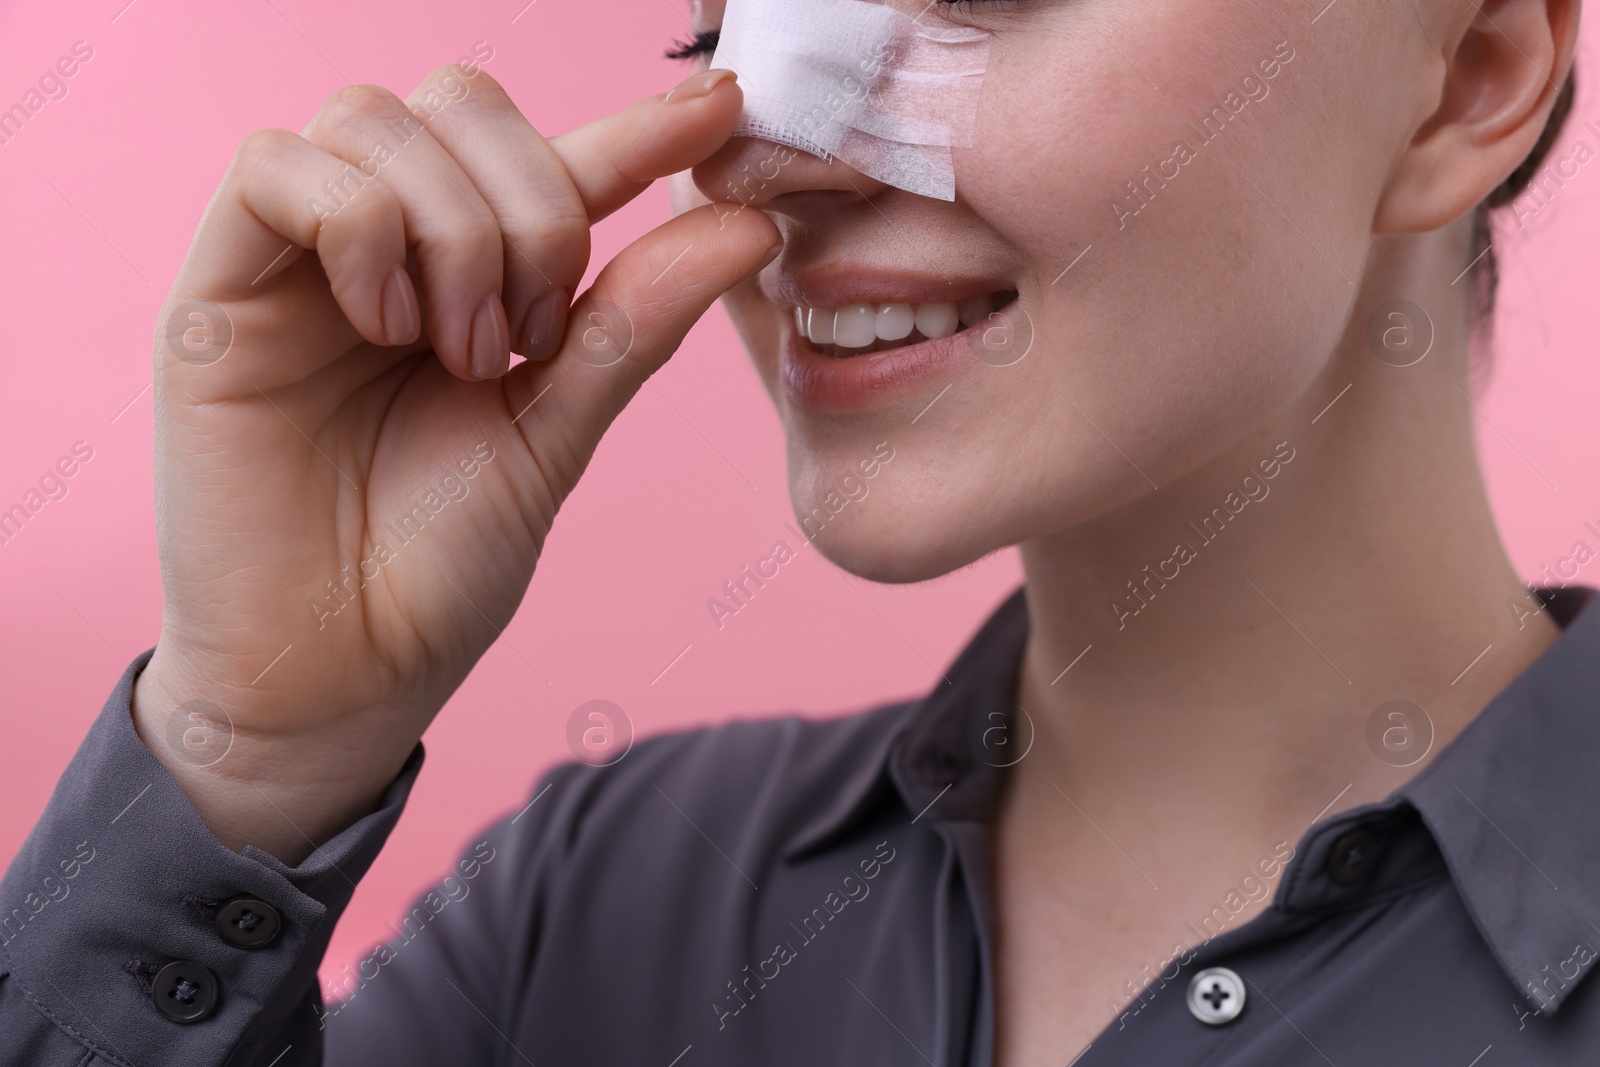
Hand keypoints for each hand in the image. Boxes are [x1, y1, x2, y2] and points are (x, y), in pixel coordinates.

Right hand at [131, 64, 777, 862]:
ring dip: (451, 229)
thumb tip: (747, 222)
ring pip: (375, 120)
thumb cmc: (441, 561)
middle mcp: (386, 246)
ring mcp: (298, 259)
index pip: (553, 156)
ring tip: (463, 353)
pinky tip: (387, 327)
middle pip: (460, 100)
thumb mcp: (560, 430)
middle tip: (532, 336)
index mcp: (473, 275)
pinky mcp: (218, 287)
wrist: (345, 668)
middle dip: (529, 204)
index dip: (639, 125)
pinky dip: (359, 228)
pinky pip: (277, 168)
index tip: (723, 113)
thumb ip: (635, 322)